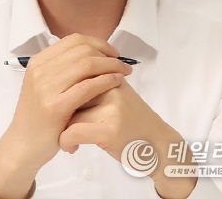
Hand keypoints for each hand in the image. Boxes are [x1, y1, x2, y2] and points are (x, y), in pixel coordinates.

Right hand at [8, 33, 132, 170]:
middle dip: (108, 54)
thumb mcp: (45, 84)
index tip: (112, 53)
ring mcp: (46, 88)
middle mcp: (40, 70)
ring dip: (111, 66)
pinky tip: (117, 82)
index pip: (74, 40)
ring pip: (87, 64)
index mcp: (39, 61)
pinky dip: (106, 80)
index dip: (98, 43)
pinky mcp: (55, 107)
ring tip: (124, 72)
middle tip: (122, 64)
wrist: (23, 146)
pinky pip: (87, 86)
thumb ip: (63, 68)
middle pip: (83, 50)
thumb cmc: (40, 115)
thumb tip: (94, 51)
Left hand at [59, 77, 197, 198]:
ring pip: (69, 112)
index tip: (65, 106)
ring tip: (68, 139)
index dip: (64, 90)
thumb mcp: (116, 95)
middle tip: (62, 124)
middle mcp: (111, 87)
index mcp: (111, 74)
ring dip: (62, 129)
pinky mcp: (109, 129)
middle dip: (62, 110)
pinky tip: (72, 148)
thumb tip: (62, 80)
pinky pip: (73, 132)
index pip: (76, 72)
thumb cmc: (133, 121)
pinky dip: (66, 142)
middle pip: (71, 91)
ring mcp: (111, 108)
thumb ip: (95, 85)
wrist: (159, 144)